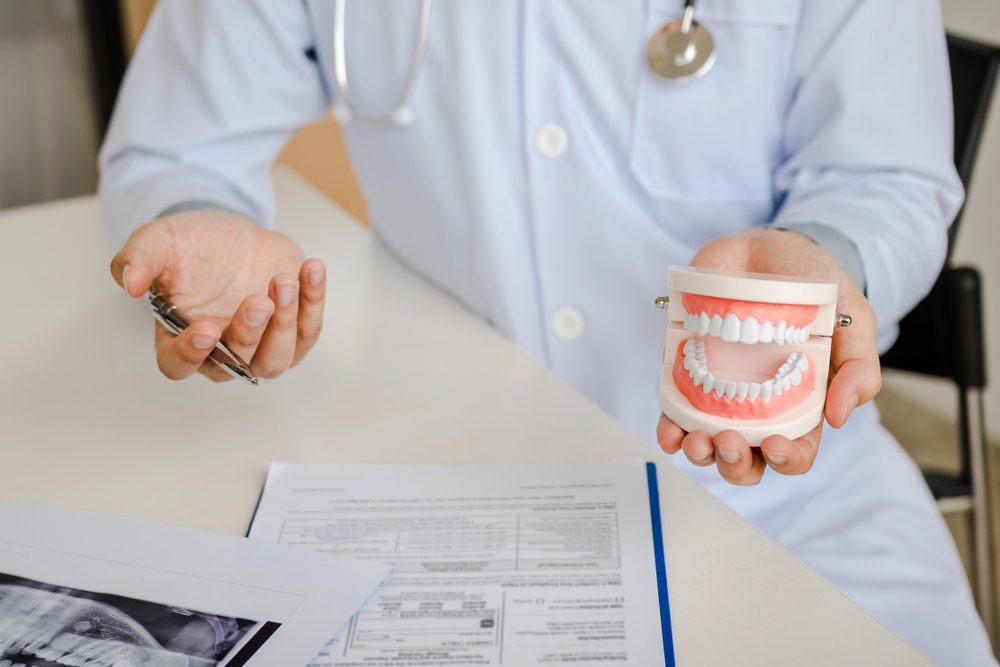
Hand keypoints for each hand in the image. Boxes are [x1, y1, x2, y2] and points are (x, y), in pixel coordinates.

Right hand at [110, 210, 326, 381]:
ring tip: (284, 281)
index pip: (179, 365)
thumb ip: (139, 259)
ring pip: (277, 358)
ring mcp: (261, 346)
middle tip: (258, 300)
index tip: (204, 330)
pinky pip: (309, 328)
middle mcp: (222, 352)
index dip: (190, 354)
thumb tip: (129, 282)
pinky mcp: (294, 330)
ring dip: (285, 323)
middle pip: (237, 363)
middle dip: (249, 332)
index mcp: (180, 339)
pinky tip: (311, 269)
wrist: (231, 235)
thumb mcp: (159, 241)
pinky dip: (314, 300)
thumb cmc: (192, 247)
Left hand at [656, 227, 880, 484]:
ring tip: (698, 439)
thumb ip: (859, 365)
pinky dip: (669, 429)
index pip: (795, 450)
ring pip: (706, 443)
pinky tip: (671, 431)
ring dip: (700, 453)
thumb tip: (840, 415)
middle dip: (735, 464)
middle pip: (745, 458)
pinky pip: (674, 410)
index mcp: (800, 405)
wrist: (768, 247)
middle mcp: (757, 407)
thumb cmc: (815, 287)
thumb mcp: (853, 319)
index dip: (786, 460)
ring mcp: (719, 391)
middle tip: (730, 441)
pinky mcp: (687, 370)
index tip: (776, 445)